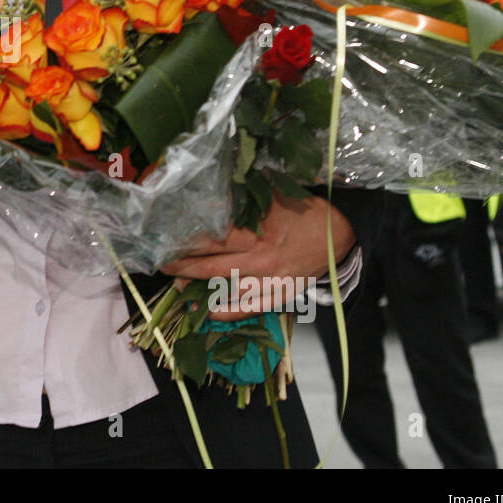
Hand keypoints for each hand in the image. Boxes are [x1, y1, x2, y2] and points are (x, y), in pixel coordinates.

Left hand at [160, 194, 354, 320]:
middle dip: (183, 265)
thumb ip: (245, 198)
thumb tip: (212, 190)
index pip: (212, 238)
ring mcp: (270, 279)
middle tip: (162, 263)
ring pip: (226, 288)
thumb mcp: (274, 197)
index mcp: (258, 231)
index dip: (186, 241)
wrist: (340, 235)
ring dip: (198, 288)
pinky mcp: (280, 294)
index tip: (166, 239)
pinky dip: (226, 312)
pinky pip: (249, 308)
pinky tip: (207, 312)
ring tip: (176, 285)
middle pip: (211, 265)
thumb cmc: (304, 211)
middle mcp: (260, 257)